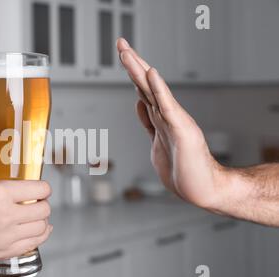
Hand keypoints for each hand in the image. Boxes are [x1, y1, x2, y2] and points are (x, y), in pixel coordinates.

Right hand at [0, 180, 52, 262]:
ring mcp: (5, 236)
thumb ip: (0, 192)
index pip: (40, 189)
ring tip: (35, 217)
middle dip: (43, 204)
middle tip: (38, 202)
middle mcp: (6, 215)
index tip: (41, 189)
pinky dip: (38, 237)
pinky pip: (32, 245)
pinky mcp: (1, 252)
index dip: (43, 188)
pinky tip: (35, 232)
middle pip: (44, 209)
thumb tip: (16, 195)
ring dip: (41, 221)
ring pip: (42, 228)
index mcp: (0, 193)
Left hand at [116, 38, 227, 210]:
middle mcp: (167, 114)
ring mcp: (174, 121)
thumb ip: (148, 121)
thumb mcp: (157, 140)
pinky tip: (151, 73)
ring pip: (152, 91)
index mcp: (160, 117)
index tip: (122, 54)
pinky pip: (166, 107)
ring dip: (138, 70)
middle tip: (120, 42)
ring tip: (126, 52)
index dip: (132, 72)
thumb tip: (139, 103)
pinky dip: (158, 89)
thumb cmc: (182, 168)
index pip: (143, 89)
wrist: (201, 189)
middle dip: (131, 63)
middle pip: (145, 84)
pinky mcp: (181, 130)